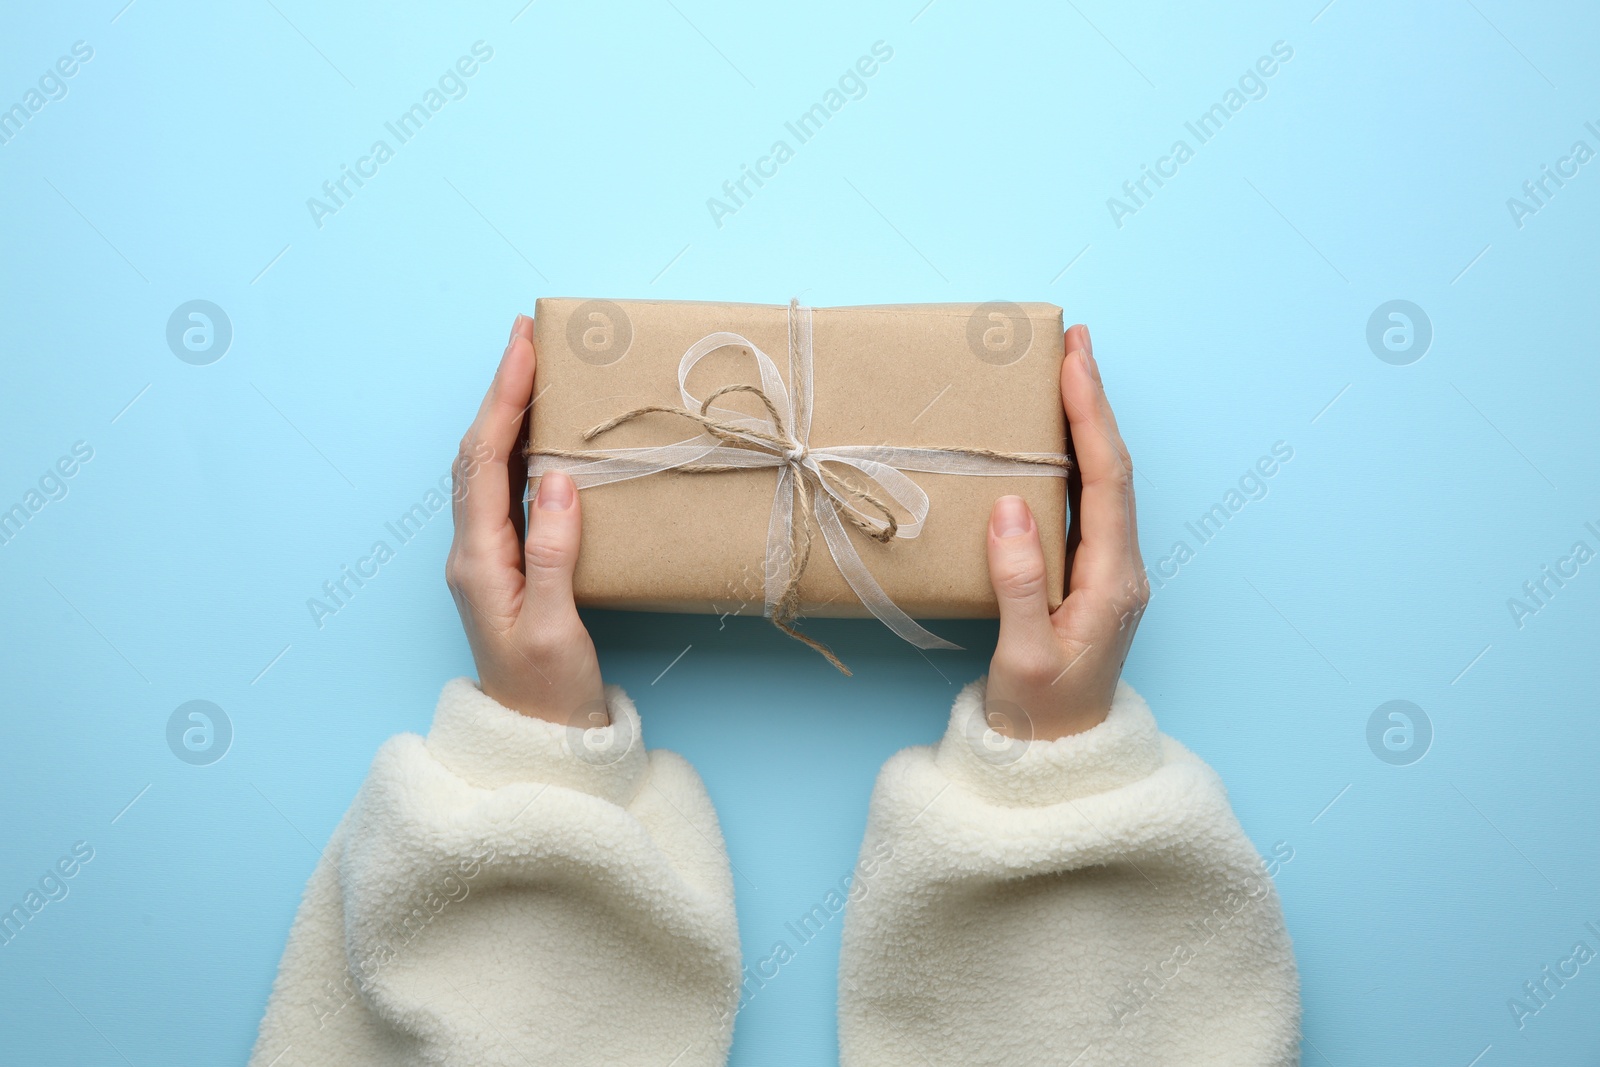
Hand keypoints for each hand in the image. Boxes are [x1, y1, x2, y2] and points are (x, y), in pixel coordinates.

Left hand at [445, 315, 605, 723]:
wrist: (537, 744)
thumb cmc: (546, 695)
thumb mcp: (552, 629)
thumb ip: (553, 554)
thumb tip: (558, 479)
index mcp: (478, 560)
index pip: (485, 459)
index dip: (504, 398)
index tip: (525, 346)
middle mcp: (474, 551)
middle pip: (479, 452)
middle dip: (503, 390)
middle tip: (531, 336)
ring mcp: (489, 558)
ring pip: (490, 467)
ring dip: (509, 413)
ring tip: (537, 369)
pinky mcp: (510, 565)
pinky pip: (508, 490)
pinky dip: (522, 449)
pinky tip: (544, 435)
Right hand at [984, 324, 1148, 740]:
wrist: (1058, 762)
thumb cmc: (1041, 717)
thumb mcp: (1024, 656)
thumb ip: (1020, 583)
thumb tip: (1012, 507)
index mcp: (1112, 581)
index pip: (1107, 479)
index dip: (1090, 415)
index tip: (1073, 360)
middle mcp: (1119, 568)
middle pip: (1112, 467)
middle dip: (1094, 401)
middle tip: (1073, 341)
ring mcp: (1106, 573)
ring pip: (1101, 481)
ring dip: (1086, 424)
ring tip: (1065, 372)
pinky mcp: (1086, 580)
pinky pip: (1085, 503)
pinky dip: (1073, 459)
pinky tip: (1055, 441)